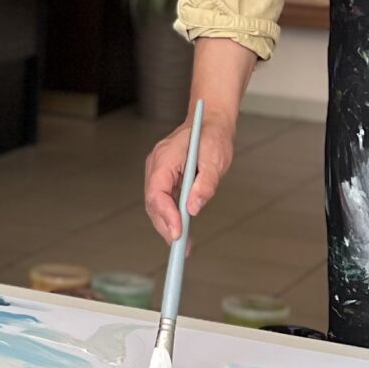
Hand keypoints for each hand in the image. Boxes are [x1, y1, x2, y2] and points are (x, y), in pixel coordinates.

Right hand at [145, 107, 235, 241]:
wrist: (210, 121)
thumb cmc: (212, 135)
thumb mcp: (215, 159)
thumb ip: (205, 184)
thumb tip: (194, 208)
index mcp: (165, 158)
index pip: (157, 192)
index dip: (166, 215)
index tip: (178, 233)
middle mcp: (156, 165)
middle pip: (153, 202)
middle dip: (165, 226)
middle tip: (180, 246)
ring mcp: (158, 171)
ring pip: (156, 204)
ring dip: (167, 224)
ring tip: (182, 244)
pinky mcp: (165, 177)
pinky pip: (163, 200)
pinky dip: (171, 216)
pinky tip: (181, 230)